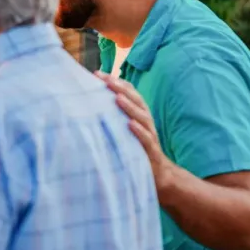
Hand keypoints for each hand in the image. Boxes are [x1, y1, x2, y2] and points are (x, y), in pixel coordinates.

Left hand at [96, 72, 176, 193]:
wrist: (160, 175)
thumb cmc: (136, 149)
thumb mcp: (124, 131)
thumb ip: (113, 118)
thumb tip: (89, 105)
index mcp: (139, 114)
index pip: (129, 93)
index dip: (116, 82)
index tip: (97, 74)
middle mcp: (146, 122)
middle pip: (136, 100)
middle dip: (121, 88)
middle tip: (106, 79)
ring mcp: (150, 136)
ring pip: (142, 117)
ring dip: (130, 106)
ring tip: (117, 96)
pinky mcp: (152, 152)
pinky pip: (146, 140)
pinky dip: (139, 131)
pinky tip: (130, 124)